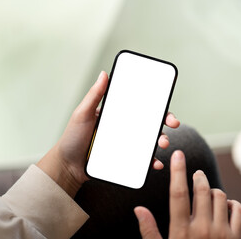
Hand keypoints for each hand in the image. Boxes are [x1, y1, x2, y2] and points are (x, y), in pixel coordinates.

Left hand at [37, 71, 179, 196]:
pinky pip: (143, 160)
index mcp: (117, 115)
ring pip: (150, 141)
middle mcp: (125, 128)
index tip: (166, 105)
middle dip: (165, 122)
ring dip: (161, 140)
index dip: (156, 105)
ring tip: (163, 144)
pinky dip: (152, 161)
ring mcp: (126, 144)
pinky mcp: (126, 159)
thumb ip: (93, 96)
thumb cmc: (72, 138)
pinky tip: (156, 163)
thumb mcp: (82, 114)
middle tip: (174, 124)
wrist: (67, 166)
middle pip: (150, 123)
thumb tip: (104, 73)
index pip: (140, 107)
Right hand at [134, 150, 240, 238]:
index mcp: (181, 230)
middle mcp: (202, 229)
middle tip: (196, 174)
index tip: (177, 154)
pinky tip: (225, 206)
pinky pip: (238, 209)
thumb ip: (149, 230)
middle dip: (198, 176)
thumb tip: (139, 209)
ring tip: (208, 194)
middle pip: (202, 189)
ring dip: (213, 190)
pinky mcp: (237, 238)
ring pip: (220, 196)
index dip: (177, 170)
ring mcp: (221, 233)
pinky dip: (232, 203)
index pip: (178, 192)